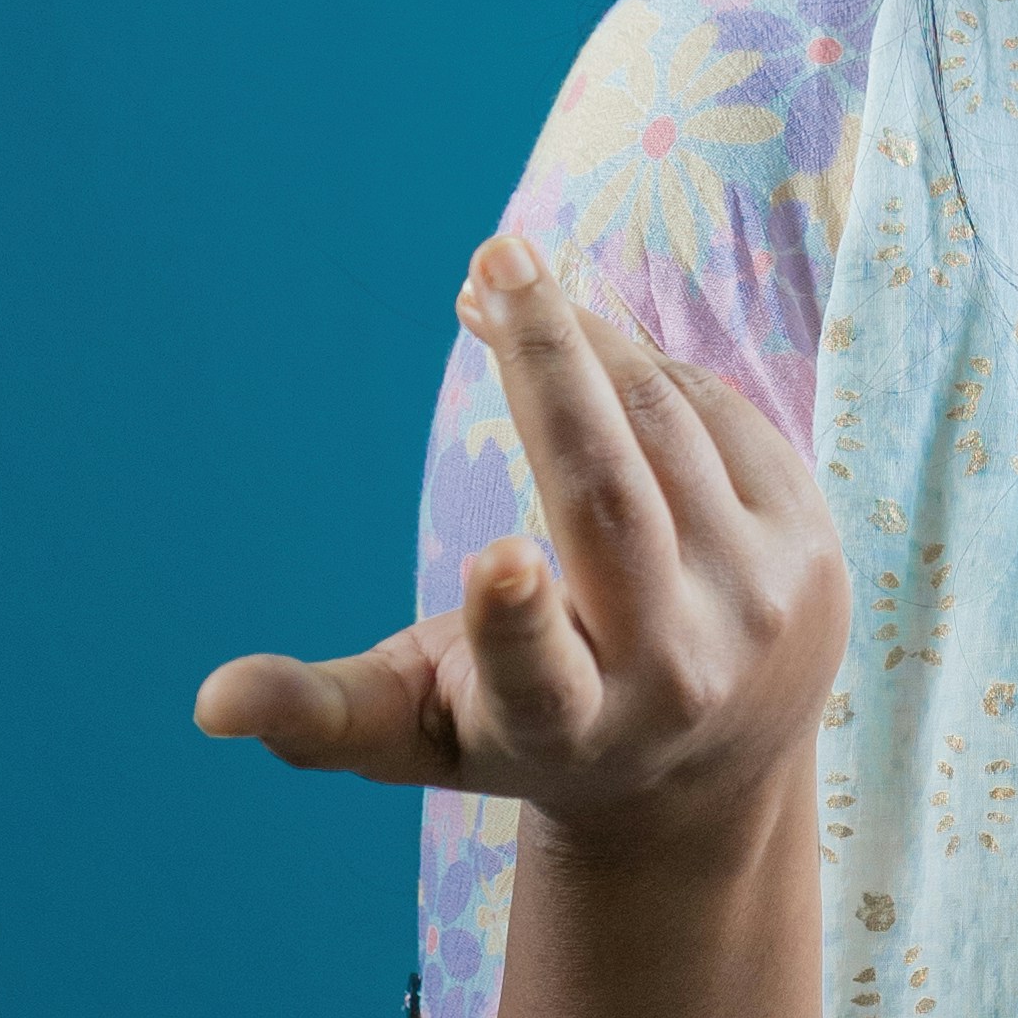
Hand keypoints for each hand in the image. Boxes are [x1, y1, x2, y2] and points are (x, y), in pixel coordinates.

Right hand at [193, 232, 846, 859]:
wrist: (713, 760)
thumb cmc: (527, 732)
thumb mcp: (422, 735)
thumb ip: (322, 715)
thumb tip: (206, 705)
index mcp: (567, 728)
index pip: (540, 678)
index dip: (514, 623)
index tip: (497, 559)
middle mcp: (679, 671)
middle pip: (609, 498)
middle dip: (549, 365)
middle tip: (495, 257)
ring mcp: (761, 601)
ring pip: (661, 426)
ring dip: (580, 340)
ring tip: (506, 286)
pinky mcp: (811, 539)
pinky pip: (713, 412)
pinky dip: (639, 365)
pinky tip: (586, 350)